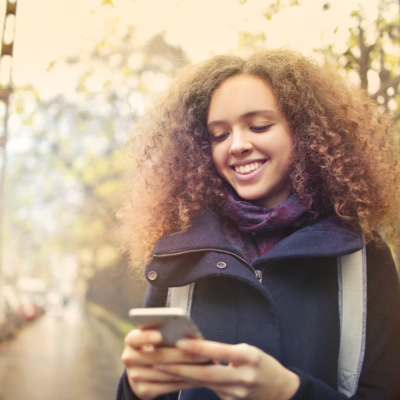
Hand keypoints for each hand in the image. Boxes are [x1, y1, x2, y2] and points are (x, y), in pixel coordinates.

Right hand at [121, 329, 207, 399]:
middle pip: (156, 357)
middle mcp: (129, 358)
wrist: (142, 369)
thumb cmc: (156, 345)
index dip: (146, 337)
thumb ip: (166, 332)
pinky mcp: (144, 391)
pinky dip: (186, 381)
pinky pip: (168, 386)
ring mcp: (135, 377)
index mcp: (131, 340)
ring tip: (207, 364)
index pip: (135, 338)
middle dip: (182, 355)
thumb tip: (191, 334)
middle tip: (203, 353)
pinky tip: (200, 376)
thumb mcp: (156, 335)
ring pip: (165, 373)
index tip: (159, 336)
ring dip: (188, 369)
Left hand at [154, 339, 299, 399]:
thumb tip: (198, 348)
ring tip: (160, 369)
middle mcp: (242, 376)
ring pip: (204, 383)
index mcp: (248, 357)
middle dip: (180, 367)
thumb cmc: (263, 364)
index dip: (200, 348)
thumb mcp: (248, 351)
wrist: (281, 391)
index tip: (180, 343)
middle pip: (207, 373)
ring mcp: (236, 393)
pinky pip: (208, 389)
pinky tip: (176, 377)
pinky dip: (192, 382)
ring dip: (181, 376)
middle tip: (158, 361)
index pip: (220, 352)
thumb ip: (225, 352)